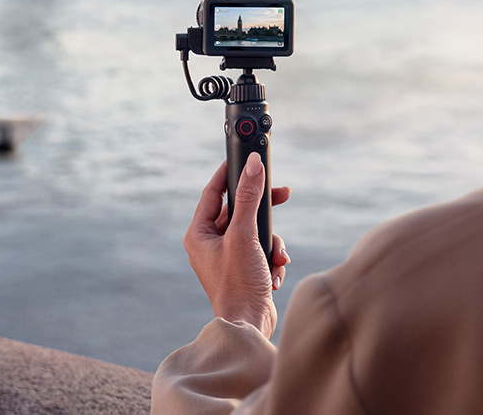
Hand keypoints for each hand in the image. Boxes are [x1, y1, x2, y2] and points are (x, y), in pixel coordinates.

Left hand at [184, 156, 291, 337]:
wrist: (249, 325)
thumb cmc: (238, 283)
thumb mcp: (245, 234)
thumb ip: (250, 198)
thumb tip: (254, 165)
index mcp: (199, 234)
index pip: (213, 192)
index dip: (229, 173)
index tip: (244, 157)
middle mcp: (209, 244)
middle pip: (240, 211)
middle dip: (263, 212)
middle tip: (283, 194)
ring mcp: (226, 258)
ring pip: (255, 232)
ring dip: (271, 242)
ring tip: (276, 256)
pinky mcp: (242, 270)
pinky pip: (261, 251)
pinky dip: (271, 258)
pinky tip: (274, 272)